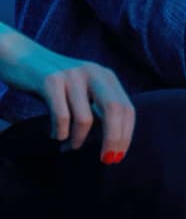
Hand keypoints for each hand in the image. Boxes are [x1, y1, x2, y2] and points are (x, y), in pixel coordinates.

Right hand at [0, 25, 133, 162]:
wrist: (26, 58)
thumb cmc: (57, 84)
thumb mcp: (84, 90)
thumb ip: (98, 107)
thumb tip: (111, 141)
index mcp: (107, 76)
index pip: (127, 107)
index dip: (126, 133)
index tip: (118, 156)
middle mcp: (94, 73)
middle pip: (115, 109)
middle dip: (114, 138)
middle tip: (106, 159)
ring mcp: (73, 76)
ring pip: (85, 118)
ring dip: (77, 140)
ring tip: (68, 146)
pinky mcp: (51, 81)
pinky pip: (61, 116)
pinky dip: (59, 133)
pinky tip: (54, 135)